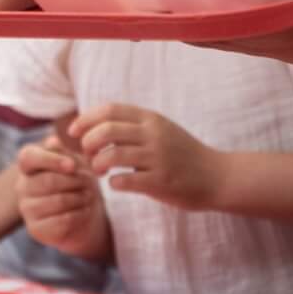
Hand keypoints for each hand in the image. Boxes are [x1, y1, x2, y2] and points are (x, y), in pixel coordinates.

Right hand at [16, 134, 110, 259]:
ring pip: (57, 201)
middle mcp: (22, 186)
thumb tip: (52, 141)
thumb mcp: (73, 161)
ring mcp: (27, 209)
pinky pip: (61, 221)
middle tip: (90, 182)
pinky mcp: (36, 229)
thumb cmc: (76, 181)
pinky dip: (79, 215)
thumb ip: (63, 151)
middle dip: (75, 181)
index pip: (28, 157)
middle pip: (48, 181)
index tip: (72, 166)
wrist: (83, 212)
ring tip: (90, 196)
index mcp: (28, 164)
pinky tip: (85, 210)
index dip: (51, 160)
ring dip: (80, 198)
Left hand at [71, 104, 222, 209]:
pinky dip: (114, 182)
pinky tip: (117, 183)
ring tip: (99, 170)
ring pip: (111, 155)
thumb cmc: (183, 154)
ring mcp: (157, 158)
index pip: (109, 110)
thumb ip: (134, 124)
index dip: (85, 119)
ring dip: (97, 164)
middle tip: (87, 154)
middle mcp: (153, 135)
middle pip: (105, 130)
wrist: (217, 176)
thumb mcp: (161, 129)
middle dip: (87, 143)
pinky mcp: (160, 182)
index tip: (74, 132)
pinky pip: (124, 180)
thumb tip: (96, 121)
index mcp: (151, 119)